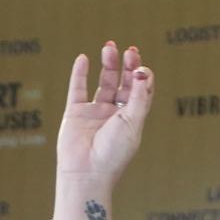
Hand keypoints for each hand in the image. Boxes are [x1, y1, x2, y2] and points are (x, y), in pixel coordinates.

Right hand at [57, 41, 153, 182]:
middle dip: (127, 66)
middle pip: (123, 83)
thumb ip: (139, 97)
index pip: (141, 91)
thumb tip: (143, 71)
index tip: (140, 65)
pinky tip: (83, 58)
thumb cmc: (114, 152)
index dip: (142, 75)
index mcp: (133, 119)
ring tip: (109, 47)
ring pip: (103, 83)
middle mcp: (115, 115)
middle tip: (129, 50)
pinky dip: (79, 73)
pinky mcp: (75, 114)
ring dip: (107, 65)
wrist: (86, 172)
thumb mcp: (132, 122)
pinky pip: (77, 89)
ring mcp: (95, 113)